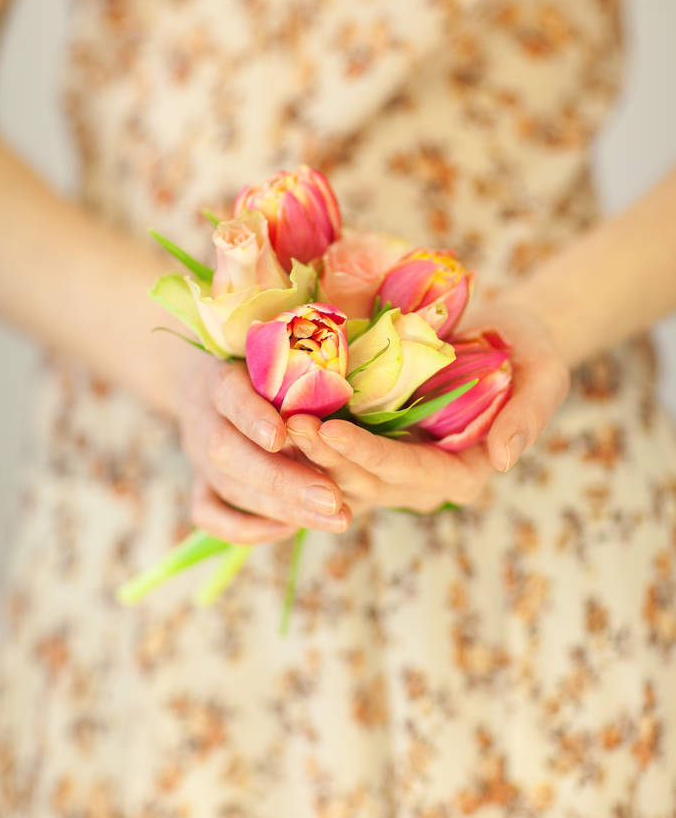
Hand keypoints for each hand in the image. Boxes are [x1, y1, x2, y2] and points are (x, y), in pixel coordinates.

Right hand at [176, 349, 351, 543]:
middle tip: (333, 499)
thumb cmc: (255, 353)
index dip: (253, 416)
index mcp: (217, 376)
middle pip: (229, 454)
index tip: (283, 434)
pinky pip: (212, 516)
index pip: (229, 396)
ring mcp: (197, 456)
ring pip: (229, 489)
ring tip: (336, 518)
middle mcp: (201, 419)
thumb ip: (293, 342)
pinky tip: (291, 530)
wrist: (202, 378)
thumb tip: (348, 332)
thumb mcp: (267, 338)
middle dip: (283, 480)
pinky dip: (247, 529)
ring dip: (283, 508)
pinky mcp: (199, 483)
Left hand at [285, 294, 569, 513]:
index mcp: (464, 473)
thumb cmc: (526, 352)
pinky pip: (333, 455)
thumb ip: (529, 415)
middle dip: (324, 456)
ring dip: (307, 453)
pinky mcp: (371, 446)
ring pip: (340, 474)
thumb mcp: (545, 373)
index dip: (368, 456)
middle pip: (365, 480)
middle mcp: (423, 482)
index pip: (409, 473)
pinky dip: (306, 442)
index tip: (331, 430)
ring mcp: (392, 468)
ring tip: (272, 419)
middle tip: (286, 422)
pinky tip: (273, 417)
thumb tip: (505, 458)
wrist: (501, 335)